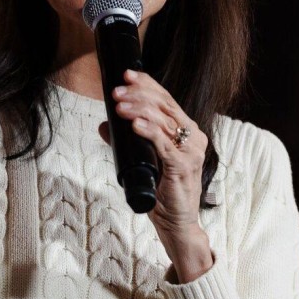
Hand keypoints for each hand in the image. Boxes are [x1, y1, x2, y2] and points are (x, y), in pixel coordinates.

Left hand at [101, 69, 211, 279]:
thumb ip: (127, 142)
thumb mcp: (143, 161)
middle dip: (139, 94)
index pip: (167, 100)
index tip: (127, 75)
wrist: (177, 224)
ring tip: (119, 105)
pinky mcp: (184, 166)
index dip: (147, 85)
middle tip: (116, 91)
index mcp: (187, 132)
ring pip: (164, 120)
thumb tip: (105, 125)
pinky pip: (164, 144)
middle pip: (166, 106)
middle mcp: (193, 138)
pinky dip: (148, 131)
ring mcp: (191, 152)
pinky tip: (134, 124)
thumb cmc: (164, 194)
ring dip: (139, 109)